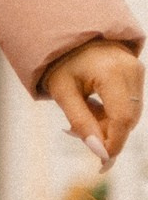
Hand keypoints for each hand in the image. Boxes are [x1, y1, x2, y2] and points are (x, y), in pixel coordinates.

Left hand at [43, 39, 143, 170]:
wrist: (69, 36)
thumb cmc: (61, 62)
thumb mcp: (62, 91)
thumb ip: (80, 121)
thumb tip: (99, 152)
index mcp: (111, 72)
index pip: (122, 118)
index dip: (114, 142)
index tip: (102, 163)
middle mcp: (131, 70)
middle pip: (128, 118)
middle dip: (108, 134)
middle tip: (83, 138)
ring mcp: (137, 71)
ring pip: (131, 114)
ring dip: (109, 124)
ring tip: (84, 113)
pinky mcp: (137, 74)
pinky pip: (130, 104)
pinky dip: (113, 113)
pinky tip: (93, 107)